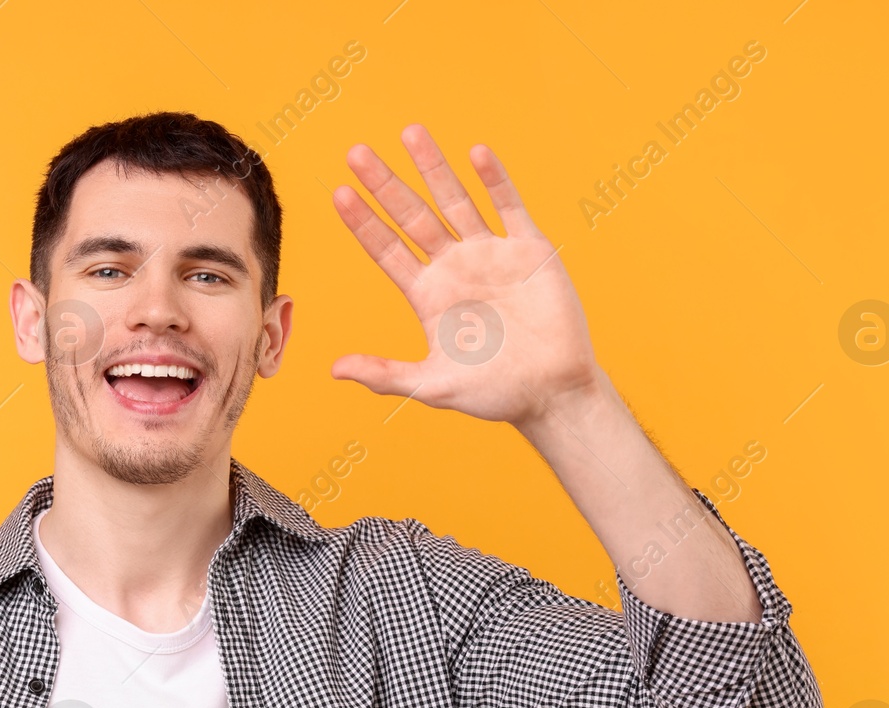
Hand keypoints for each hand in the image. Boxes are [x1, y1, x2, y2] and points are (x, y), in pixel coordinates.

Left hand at [331, 125, 599, 426]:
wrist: (552, 392)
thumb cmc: (493, 393)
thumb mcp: (432, 386)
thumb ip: (385, 375)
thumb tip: (336, 370)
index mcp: (428, 295)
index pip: (387, 250)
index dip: (364, 223)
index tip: (339, 193)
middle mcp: (454, 267)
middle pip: (412, 216)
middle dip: (386, 184)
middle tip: (356, 152)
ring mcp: (491, 254)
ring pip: (456, 201)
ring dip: (434, 168)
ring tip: (410, 132)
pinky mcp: (529, 250)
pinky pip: (509, 207)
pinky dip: (494, 180)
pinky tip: (475, 153)